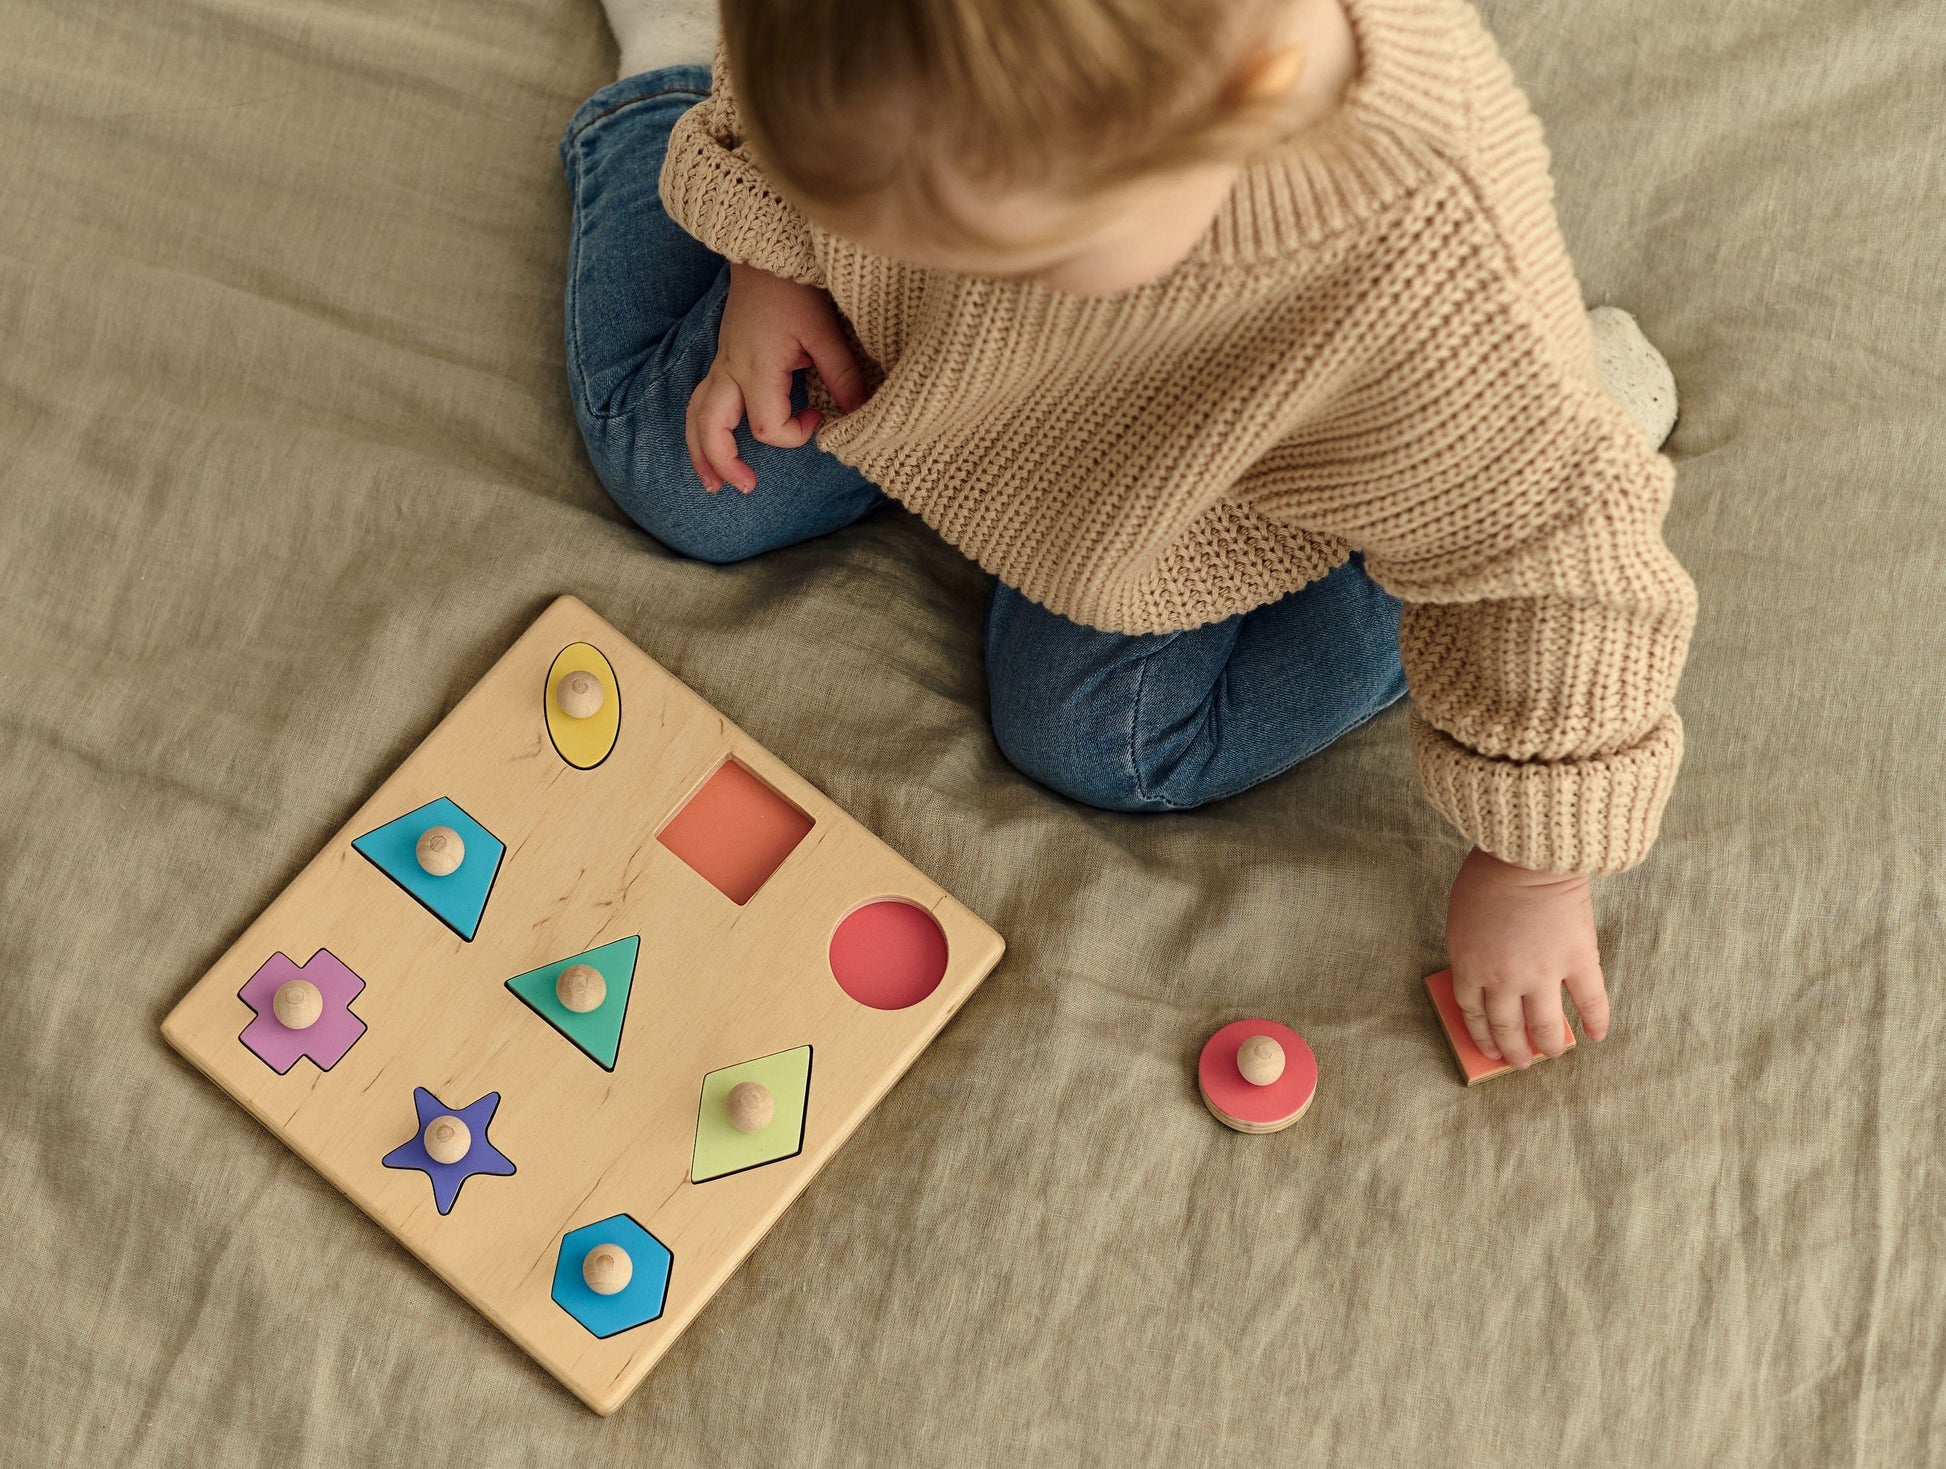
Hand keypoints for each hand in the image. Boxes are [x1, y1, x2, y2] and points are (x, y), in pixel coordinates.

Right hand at [686, 262, 867, 492]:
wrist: (766, 251)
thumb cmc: (795, 287)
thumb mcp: (826, 332)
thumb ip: (842, 376)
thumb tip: (857, 415)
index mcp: (757, 369)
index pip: (768, 427)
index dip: (795, 435)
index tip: (819, 417)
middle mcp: (731, 370)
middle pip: (711, 429)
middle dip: (723, 463)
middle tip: (746, 487)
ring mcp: (722, 364)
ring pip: (697, 416)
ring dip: (701, 452)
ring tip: (712, 485)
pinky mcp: (723, 357)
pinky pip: (701, 400)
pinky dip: (702, 428)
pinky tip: (712, 443)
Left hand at [1444, 845, 1608, 1067]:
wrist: (1527, 854)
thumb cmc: (1488, 877)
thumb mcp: (1460, 920)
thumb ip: (1470, 953)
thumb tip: (1482, 979)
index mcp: (1470, 966)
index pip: (1473, 1014)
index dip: (1482, 1037)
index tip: (1491, 1050)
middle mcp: (1504, 979)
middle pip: (1506, 1027)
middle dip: (1513, 1051)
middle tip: (1520, 1062)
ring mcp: (1542, 973)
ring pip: (1545, 1027)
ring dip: (1549, 1046)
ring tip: (1553, 1054)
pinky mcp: (1578, 961)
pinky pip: (1590, 1002)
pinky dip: (1596, 1022)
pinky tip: (1596, 1035)